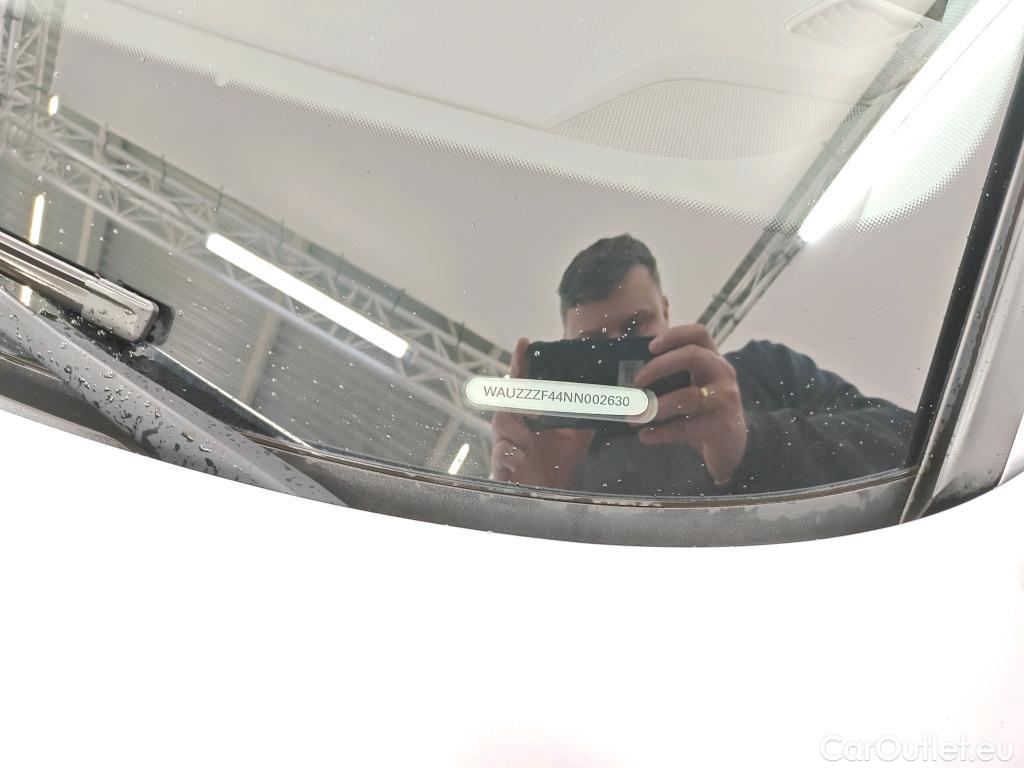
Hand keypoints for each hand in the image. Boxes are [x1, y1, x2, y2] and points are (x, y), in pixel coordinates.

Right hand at [490, 338, 593, 488]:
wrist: (553, 497)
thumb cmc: (559, 463)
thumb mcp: (577, 436)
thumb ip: (584, 413)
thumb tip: (607, 393)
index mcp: (530, 415)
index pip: (524, 384)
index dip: (522, 363)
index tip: (525, 342)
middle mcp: (515, 426)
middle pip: (507, 401)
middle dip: (518, 395)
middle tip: (532, 395)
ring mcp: (506, 446)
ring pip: (500, 427)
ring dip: (515, 427)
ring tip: (528, 429)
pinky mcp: (503, 469)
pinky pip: (499, 461)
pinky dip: (505, 458)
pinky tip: (516, 460)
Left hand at [632, 325, 746, 485]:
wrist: (730, 446)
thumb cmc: (703, 412)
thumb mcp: (692, 387)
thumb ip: (671, 377)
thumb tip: (630, 375)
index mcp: (712, 360)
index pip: (699, 334)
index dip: (674, 335)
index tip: (650, 346)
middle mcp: (723, 374)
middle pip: (692, 356)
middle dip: (659, 366)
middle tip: (636, 382)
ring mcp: (725, 399)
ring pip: (687, 396)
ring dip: (654, 407)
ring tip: (632, 418)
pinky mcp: (721, 426)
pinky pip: (686, 427)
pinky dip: (661, 432)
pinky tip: (645, 435)